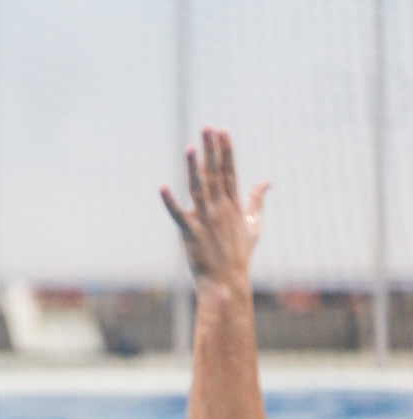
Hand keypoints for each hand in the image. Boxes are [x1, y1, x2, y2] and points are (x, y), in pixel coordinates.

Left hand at [161, 128, 269, 284]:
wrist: (227, 280)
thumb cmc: (239, 254)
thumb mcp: (254, 226)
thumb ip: (257, 202)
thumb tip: (266, 182)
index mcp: (234, 204)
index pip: (230, 170)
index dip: (226, 150)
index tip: (222, 130)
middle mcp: (220, 208)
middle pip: (215, 173)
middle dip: (212, 149)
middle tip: (207, 127)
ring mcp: (205, 219)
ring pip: (199, 188)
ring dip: (194, 168)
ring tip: (191, 147)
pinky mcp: (190, 232)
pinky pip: (178, 214)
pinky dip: (170, 202)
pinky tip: (162, 187)